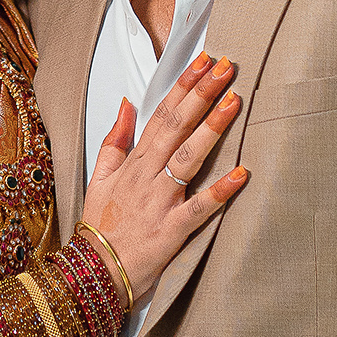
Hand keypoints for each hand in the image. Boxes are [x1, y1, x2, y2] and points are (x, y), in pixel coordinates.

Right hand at [79, 52, 247, 300]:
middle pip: (177, 127)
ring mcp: (160, 202)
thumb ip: (113, 140)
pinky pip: (199, 208)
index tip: (202, 62)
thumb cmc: (101, 226)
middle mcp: (147, 176)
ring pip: (189, 158)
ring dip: (212, 128)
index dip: (182, 86)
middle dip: (202, 94)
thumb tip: (125, 103)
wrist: (94, 274)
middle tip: (225, 68)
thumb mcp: (98, 177)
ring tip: (234, 102)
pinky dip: (220, 192)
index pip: (160, 114)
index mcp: (134, 162)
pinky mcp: (172, 231)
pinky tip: (242, 174)